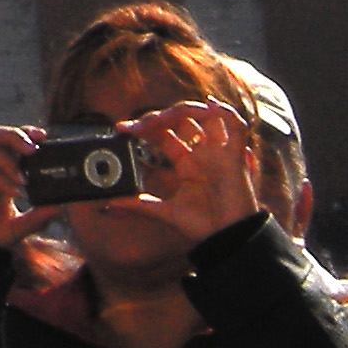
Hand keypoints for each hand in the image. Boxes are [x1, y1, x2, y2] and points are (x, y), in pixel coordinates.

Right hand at [0, 124, 54, 249]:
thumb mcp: (20, 226)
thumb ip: (39, 215)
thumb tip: (62, 206)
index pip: (6, 140)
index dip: (23, 132)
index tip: (44, 135)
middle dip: (13, 135)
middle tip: (33, 148)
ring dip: (8, 157)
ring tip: (25, 175)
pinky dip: (3, 180)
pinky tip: (17, 192)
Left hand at [122, 98, 260, 242]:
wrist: (228, 242)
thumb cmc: (203, 227)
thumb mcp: (165, 212)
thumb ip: (139, 205)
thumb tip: (109, 204)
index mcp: (186, 163)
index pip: (164, 133)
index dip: (144, 126)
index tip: (122, 128)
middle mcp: (202, 154)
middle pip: (181, 120)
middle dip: (158, 118)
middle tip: (137, 127)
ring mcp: (218, 154)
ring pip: (206, 117)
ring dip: (186, 110)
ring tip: (162, 117)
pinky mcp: (235, 159)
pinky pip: (237, 128)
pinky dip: (227, 113)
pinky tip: (211, 106)